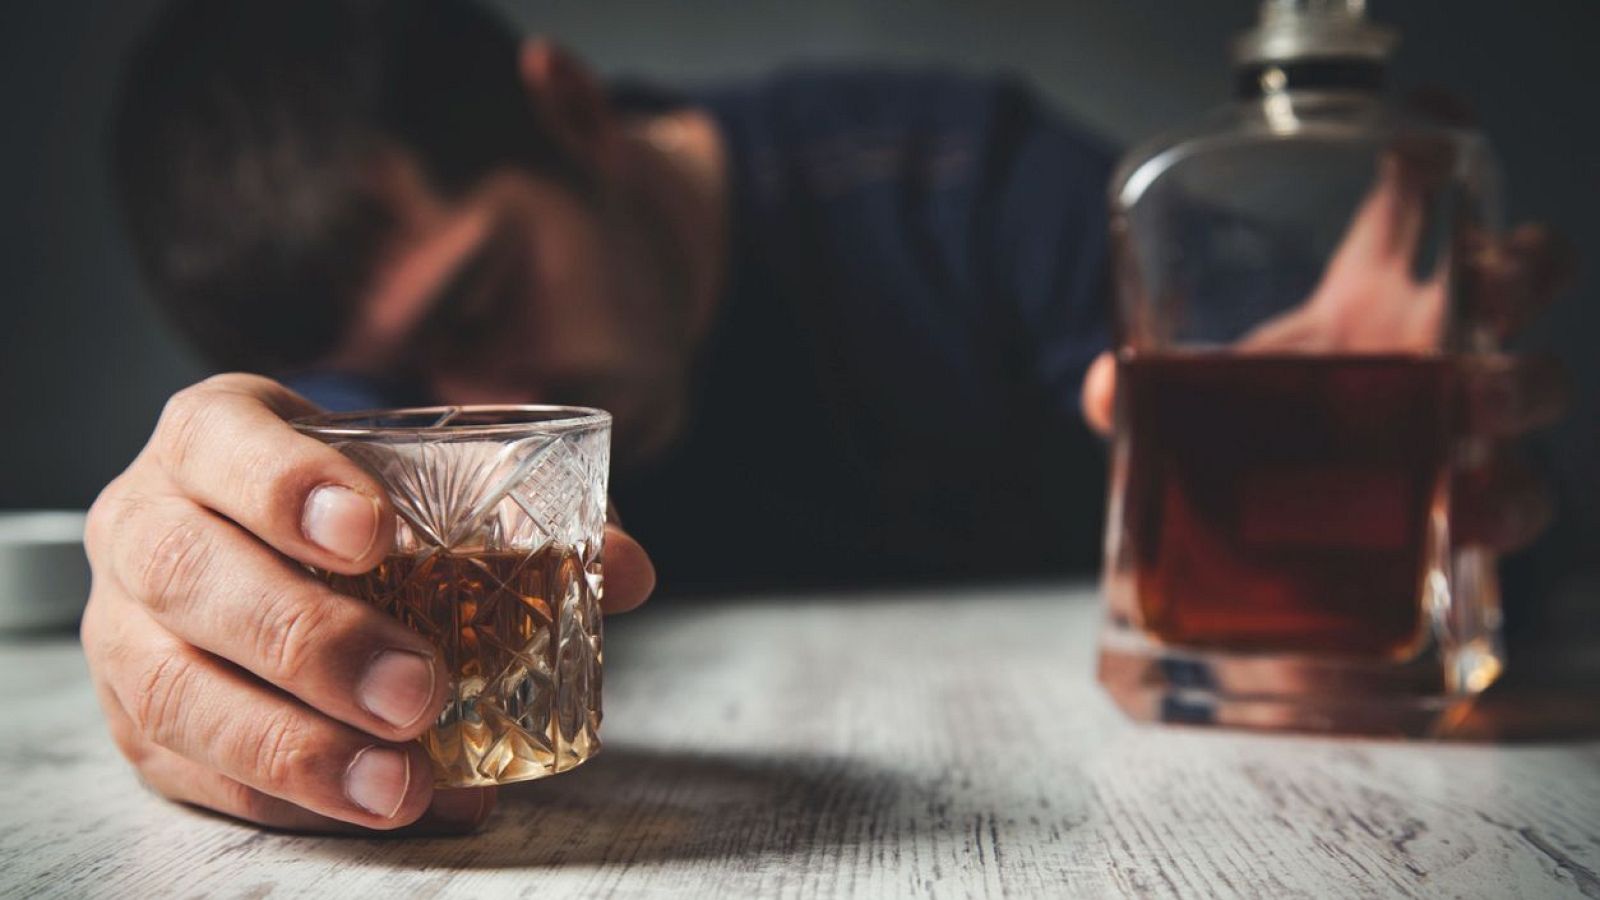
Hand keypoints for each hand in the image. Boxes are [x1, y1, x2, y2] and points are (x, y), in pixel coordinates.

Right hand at [81, 374, 655, 833]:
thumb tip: (627, 571)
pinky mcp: (135, 720)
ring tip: (400, 782)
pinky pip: (194, 771)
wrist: (270, 545)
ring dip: (294, 748)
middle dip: (311, 639)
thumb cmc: (356, 505)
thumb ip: (528, 516)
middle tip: (417, 688)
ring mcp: (125, 628)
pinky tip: (375, 807)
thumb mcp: (426, 480)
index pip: (224, 442)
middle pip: (193, 574)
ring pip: (175, 689)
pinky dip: (290, 800)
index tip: (377, 532)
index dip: (289, 486)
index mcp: (212, 437)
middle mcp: (146, 522)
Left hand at [1080, 189, 1573, 553]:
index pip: (1414, 207)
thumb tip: (1105, 390)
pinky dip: (1503, 504)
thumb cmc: (1258, 449)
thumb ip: (1151, 394)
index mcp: (1367, 300)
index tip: (1428, 126)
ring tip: (1469, 403)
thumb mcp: (1205, 408)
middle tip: (1485, 286)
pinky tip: (1461, 513)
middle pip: (1519, 277)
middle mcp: (1428, 350)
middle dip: (1521, 270)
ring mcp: (1458, 425)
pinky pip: (1521, 498)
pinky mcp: (1467, 509)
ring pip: (1540, 380)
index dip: (1434, 155)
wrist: (1275, 555)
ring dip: (1518, 385)